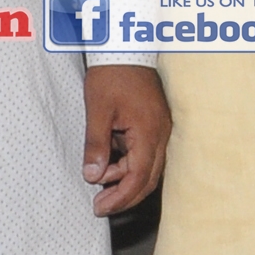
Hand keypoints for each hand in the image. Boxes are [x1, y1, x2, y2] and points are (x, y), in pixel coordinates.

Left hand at [82, 64, 170, 214]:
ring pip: (149, 168)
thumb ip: (96, 145)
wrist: (126, 47)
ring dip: (125, 179)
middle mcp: (161, 134)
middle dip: (124, 196)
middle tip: (100, 206)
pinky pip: (147, 154)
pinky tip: (110, 163)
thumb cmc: (112, 74)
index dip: (119, 197)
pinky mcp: (155, 123)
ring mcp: (161, 129)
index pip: (138, 178)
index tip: (99, 207)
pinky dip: (129, 164)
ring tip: (99, 180)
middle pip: (148, 179)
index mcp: (148, 133)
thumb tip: (93, 176)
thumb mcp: (97, 110)